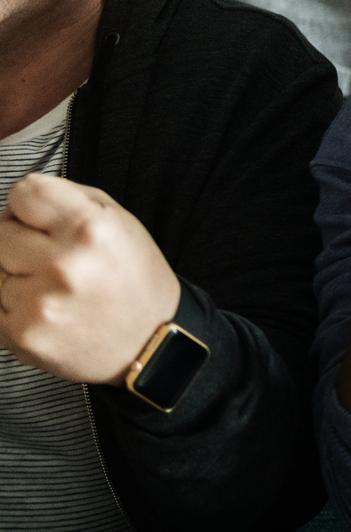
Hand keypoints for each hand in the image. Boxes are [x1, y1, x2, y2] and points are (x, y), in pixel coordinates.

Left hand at [0, 175, 180, 383]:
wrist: (150, 343)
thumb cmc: (133, 281)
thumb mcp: (121, 222)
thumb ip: (67, 200)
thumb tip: (15, 204)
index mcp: (91, 228)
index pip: (24, 192)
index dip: (29, 204)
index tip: (37, 217)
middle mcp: (64, 263)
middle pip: (1, 232)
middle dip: (21, 240)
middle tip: (52, 258)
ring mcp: (38, 302)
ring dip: (16, 275)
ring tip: (53, 288)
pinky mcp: (21, 334)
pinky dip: (12, 305)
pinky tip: (46, 309)